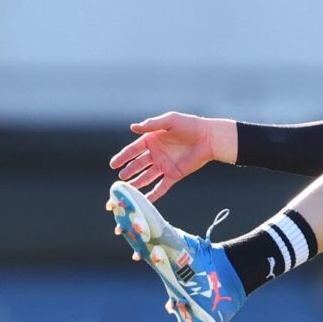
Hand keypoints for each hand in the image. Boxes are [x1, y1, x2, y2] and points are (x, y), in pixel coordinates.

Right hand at [108, 112, 237, 201]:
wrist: (209, 138)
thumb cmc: (190, 126)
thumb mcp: (170, 121)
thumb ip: (151, 124)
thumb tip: (132, 127)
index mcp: (152, 140)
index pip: (134, 150)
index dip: (123, 157)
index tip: (113, 164)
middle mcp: (156, 154)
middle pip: (138, 164)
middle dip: (129, 171)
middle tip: (121, 178)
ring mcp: (164, 165)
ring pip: (147, 177)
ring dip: (137, 183)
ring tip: (127, 189)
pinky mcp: (174, 175)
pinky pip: (161, 186)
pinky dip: (153, 194)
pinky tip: (145, 200)